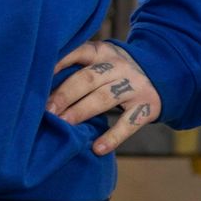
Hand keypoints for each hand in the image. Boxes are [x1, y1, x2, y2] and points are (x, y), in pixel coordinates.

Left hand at [48, 41, 162, 156]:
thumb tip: (39, 87)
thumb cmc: (116, 71)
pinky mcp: (147, 106)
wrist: (162, 73)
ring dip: (82, 111)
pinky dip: (112, 137)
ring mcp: (134, 86)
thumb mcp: (101, 60)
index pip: (78, 52)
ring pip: (105, 98)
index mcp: (102, 52)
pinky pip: (129, 123)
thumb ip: (77, 68)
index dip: (58, 63)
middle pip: (88, 78)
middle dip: (65, 94)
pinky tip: (97, 148)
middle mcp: (118, 66)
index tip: (37, 78)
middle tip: (47, 110)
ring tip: (63, 124)